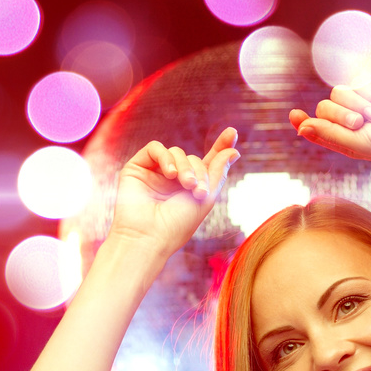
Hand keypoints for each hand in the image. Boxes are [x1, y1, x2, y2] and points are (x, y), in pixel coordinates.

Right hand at [108, 128, 238, 256]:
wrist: (148, 237)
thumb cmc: (177, 225)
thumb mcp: (205, 198)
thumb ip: (218, 172)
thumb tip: (233, 150)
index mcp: (190, 189)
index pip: (206, 163)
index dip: (219, 147)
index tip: (232, 133)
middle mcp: (172, 180)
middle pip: (193, 159)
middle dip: (200, 171)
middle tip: (198, 190)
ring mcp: (154, 173)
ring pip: (177, 153)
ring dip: (185, 166)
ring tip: (186, 185)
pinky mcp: (137, 168)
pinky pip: (155, 148)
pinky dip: (166, 157)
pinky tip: (169, 173)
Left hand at [289, 74, 370, 164]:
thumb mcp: (360, 144)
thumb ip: (330, 135)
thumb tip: (301, 129)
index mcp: (345, 139)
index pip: (316, 127)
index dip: (303, 121)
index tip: (294, 115)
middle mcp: (350, 119)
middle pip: (325, 106)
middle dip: (342, 114)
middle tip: (363, 123)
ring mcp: (361, 100)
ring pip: (339, 91)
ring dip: (359, 104)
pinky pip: (357, 80)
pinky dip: (370, 93)